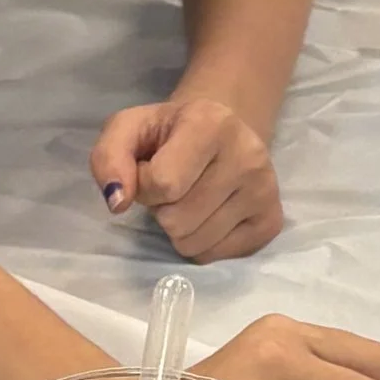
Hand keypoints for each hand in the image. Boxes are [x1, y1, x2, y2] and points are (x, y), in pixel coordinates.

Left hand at [92, 97, 280, 262]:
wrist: (221, 132)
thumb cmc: (169, 133)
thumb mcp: (129, 129)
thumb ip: (108, 158)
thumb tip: (116, 202)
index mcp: (211, 123)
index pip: (162, 184)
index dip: (144, 186)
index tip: (150, 170)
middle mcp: (247, 155)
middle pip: (177, 220)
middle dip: (162, 210)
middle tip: (173, 188)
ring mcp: (265, 190)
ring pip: (194, 243)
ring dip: (179, 229)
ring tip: (189, 200)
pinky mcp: (271, 221)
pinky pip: (214, 256)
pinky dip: (201, 242)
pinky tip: (208, 214)